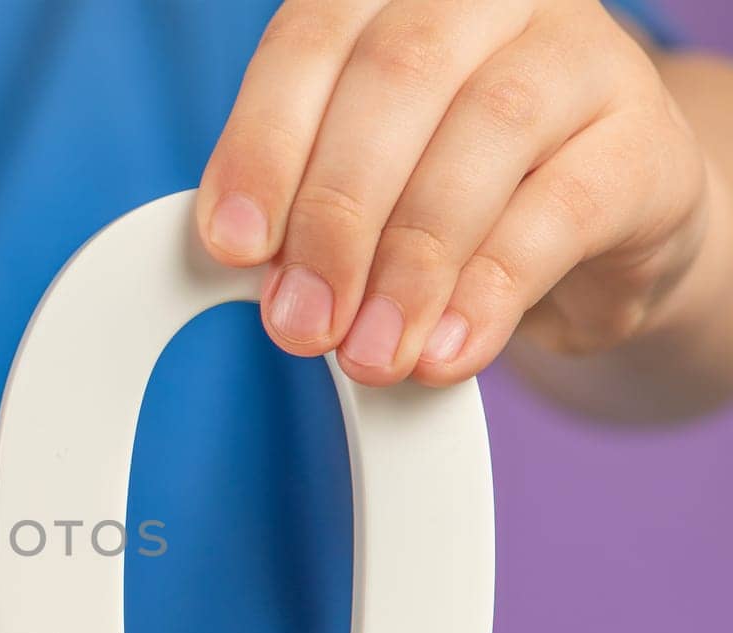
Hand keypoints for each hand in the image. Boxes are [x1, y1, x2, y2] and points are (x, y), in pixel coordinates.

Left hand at [195, 0, 712, 385]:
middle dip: (334, 216)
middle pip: (396, 77)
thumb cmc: (452, 193)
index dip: (264, 146)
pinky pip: (561, 214)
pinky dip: (490, 294)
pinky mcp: (644, 144)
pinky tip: (444, 351)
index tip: (234, 245)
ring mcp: (580, 56)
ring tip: (370, 352)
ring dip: (411, 264)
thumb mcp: (363, 191)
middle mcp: (487, 3)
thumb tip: (260, 275)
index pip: (311, 41)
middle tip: (302, 321)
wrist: (592, 232)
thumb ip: (303, 208)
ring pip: (486, 134)